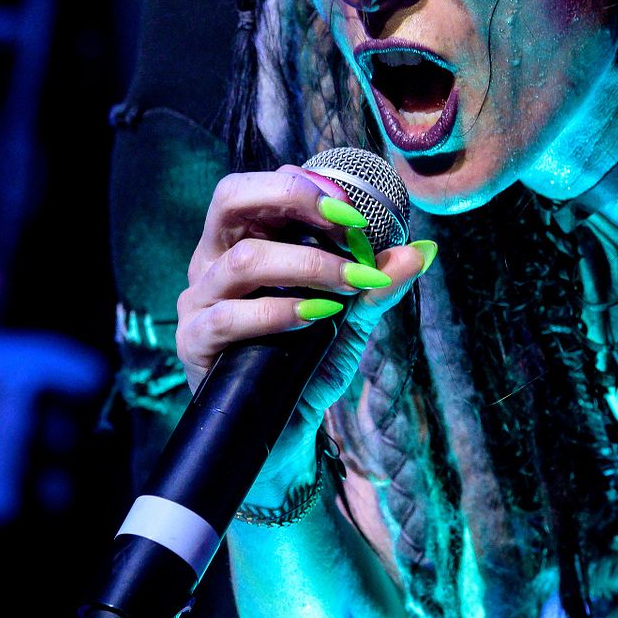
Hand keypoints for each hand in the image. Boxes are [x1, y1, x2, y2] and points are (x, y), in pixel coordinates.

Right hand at [175, 164, 433, 498]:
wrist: (286, 433)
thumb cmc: (309, 363)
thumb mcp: (351, 318)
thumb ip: (377, 283)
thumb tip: (422, 251)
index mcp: (244, 241)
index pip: (260, 188)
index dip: (306, 185)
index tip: (355, 210)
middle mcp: (214, 261)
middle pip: (231, 198)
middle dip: (293, 198)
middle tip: (347, 221)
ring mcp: (199, 301)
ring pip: (244, 261)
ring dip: (307, 265)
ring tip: (349, 281)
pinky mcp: (196, 342)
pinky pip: (232, 317)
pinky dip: (281, 313)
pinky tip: (316, 317)